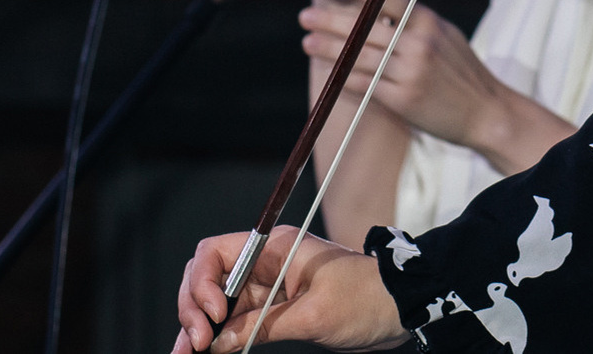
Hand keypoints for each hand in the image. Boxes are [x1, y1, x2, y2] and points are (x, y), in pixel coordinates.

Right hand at [172, 224, 405, 352]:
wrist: (398, 310)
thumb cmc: (365, 300)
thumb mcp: (314, 315)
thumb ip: (262, 326)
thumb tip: (218, 342)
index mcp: (274, 248)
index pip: (216, 253)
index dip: (202, 283)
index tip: (213, 315)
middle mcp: (263, 264)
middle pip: (207, 279)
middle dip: (194, 308)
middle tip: (194, 344)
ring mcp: (265, 288)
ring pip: (215, 305)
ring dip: (196, 328)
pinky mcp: (270, 311)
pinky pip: (233, 323)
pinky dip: (216, 338)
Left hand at [303, 0, 576, 173]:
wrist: (487, 112)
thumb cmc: (463, 72)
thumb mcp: (445, 35)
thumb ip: (413, 23)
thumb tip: (377, 7)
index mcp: (428, 22)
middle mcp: (419, 44)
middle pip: (365, 27)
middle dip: (331, 20)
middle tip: (305, 15)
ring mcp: (410, 72)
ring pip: (359, 56)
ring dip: (329, 50)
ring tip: (308, 42)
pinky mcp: (403, 100)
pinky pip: (365, 86)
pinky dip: (344, 79)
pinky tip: (329, 75)